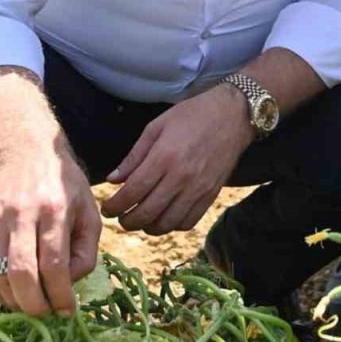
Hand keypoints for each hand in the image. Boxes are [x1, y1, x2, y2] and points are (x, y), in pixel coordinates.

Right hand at [0, 141, 100, 316]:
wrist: (24, 152)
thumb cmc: (64, 184)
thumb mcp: (88, 210)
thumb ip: (86, 250)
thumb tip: (69, 285)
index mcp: (54, 209)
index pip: (54, 263)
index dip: (60, 294)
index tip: (68, 311)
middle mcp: (22, 215)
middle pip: (22, 273)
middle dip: (35, 304)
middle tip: (47, 315)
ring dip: (15, 301)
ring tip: (32, 307)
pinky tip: (15, 294)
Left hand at [101, 84, 253, 235]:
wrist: (233, 115)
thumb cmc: (192, 115)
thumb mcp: (157, 126)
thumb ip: (134, 156)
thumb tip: (113, 179)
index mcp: (164, 157)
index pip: (132, 192)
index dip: (114, 206)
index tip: (107, 208)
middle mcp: (181, 177)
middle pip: (146, 213)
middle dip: (127, 221)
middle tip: (120, 217)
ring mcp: (198, 189)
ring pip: (166, 223)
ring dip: (148, 227)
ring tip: (141, 219)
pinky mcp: (211, 195)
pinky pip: (188, 222)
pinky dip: (172, 225)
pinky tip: (164, 216)